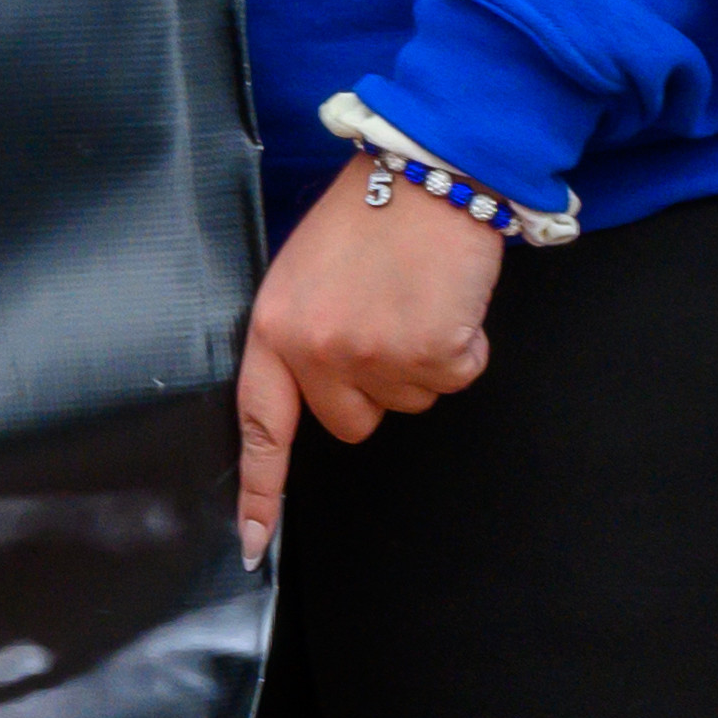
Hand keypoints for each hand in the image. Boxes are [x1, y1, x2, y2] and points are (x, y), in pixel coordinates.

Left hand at [234, 163, 505, 561]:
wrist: (430, 172)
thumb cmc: (369, 216)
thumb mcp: (303, 272)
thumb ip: (300, 334)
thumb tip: (314, 390)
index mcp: (274, 328)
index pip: (260, 426)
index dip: (260, 491)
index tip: (254, 545)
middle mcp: (316, 351)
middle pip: (352, 423)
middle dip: (375, 386)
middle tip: (384, 318)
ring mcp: (375, 356)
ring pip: (408, 402)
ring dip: (419, 360)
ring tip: (412, 297)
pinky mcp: (433, 354)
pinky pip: (456, 378)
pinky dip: (462, 347)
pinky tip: (447, 300)